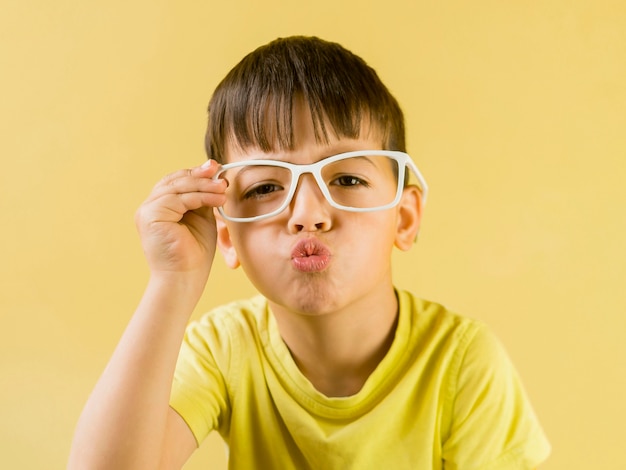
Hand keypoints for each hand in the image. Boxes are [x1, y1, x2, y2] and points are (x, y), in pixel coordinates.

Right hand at [135, 160, 226, 279]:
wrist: (185, 279)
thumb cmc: (195, 254)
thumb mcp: (202, 218)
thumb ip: (203, 198)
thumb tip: (215, 177)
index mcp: (160, 207)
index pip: (176, 182)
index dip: (196, 173)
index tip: (216, 168)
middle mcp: (149, 207)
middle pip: (175, 181)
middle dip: (199, 174)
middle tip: (219, 170)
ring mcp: (147, 211)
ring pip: (177, 188)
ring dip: (204, 186)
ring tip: (223, 188)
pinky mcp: (150, 216)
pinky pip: (178, 199)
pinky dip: (200, 197)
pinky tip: (217, 199)